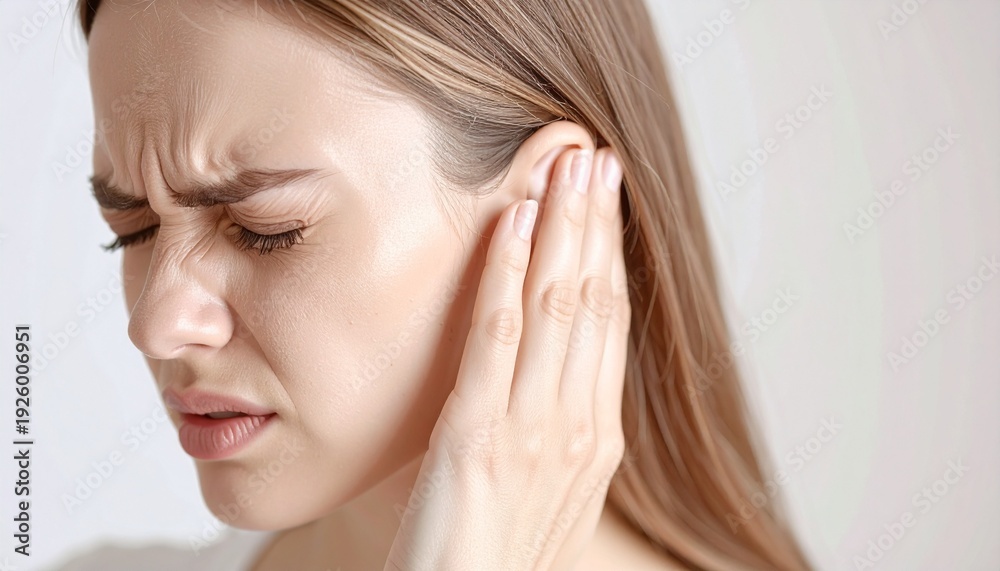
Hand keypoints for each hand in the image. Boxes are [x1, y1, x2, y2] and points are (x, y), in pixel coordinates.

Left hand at [384, 146, 630, 570]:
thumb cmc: (497, 559)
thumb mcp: (545, 488)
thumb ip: (553, 424)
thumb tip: (547, 369)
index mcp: (595, 436)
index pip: (610, 323)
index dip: (611, 253)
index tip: (608, 200)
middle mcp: (578, 425)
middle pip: (595, 301)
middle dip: (597, 223)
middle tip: (597, 159)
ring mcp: (533, 428)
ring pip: (559, 305)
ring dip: (563, 228)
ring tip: (565, 167)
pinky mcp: (478, 435)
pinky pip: (499, 337)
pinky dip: (509, 273)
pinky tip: (514, 222)